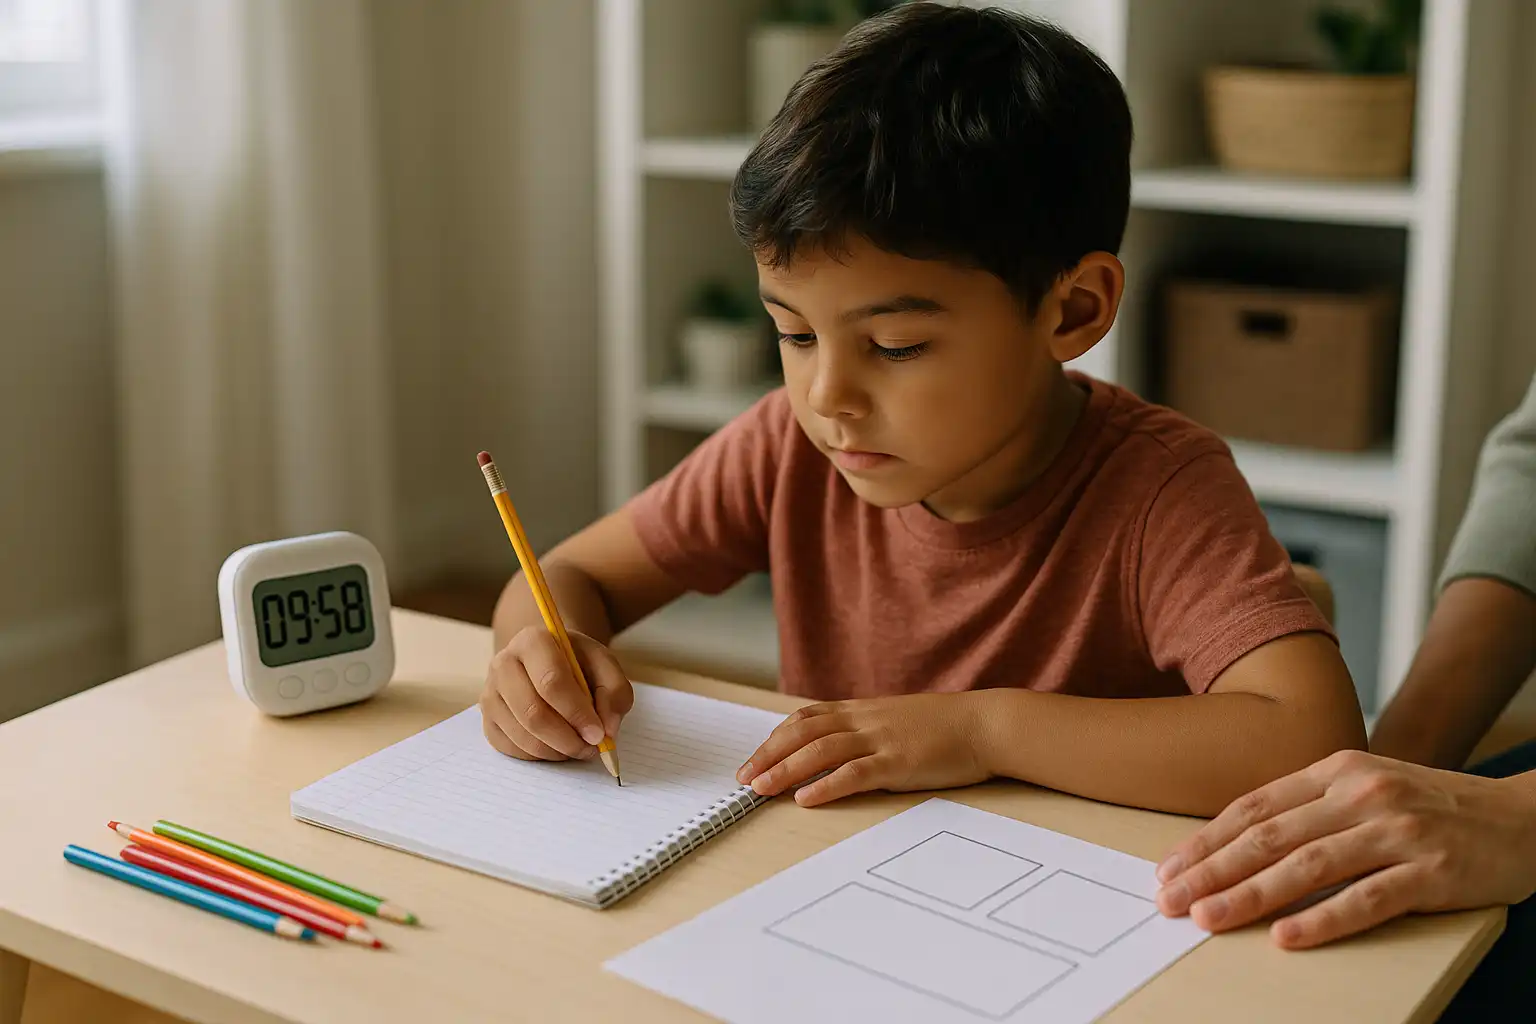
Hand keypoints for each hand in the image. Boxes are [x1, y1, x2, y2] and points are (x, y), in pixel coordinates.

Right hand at [480, 627, 633, 761]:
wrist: (548, 660)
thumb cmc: (578, 663)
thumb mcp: (605, 665)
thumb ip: (615, 692)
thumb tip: (607, 728)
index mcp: (532, 641)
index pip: (551, 681)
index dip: (577, 712)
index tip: (598, 734)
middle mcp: (503, 664)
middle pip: (532, 712)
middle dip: (567, 738)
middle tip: (591, 748)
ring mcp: (490, 693)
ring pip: (522, 735)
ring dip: (556, 751)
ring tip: (579, 747)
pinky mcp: (487, 720)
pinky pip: (511, 749)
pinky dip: (540, 756)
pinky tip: (558, 747)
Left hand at [737, 693, 992, 806]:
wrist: (985, 724)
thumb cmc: (945, 727)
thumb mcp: (897, 720)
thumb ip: (866, 729)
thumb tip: (837, 748)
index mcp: (862, 710)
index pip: (807, 718)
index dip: (776, 738)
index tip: (754, 758)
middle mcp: (865, 720)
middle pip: (804, 732)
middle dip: (769, 755)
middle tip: (744, 778)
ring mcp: (881, 740)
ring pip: (821, 751)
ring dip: (786, 769)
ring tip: (761, 789)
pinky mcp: (898, 763)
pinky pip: (855, 773)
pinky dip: (826, 785)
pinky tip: (806, 799)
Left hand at [1155, 750, 1535, 948]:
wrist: (1523, 817)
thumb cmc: (1431, 807)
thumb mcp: (1366, 788)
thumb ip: (1310, 808)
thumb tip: (1237, 844)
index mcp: (1337, 770)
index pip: (1255, 808)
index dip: (1207, 840)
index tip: (1169, 869)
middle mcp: (1361, 794)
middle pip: (1270, 836)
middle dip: (1212, 870)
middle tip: (1172, 899)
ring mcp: (1397, 831)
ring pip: (1308, 866)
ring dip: (1251, 895)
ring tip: (1211, 918)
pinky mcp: (1431, 871)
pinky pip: (1368, 899)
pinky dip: (1323, 919)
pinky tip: (1287, 936)